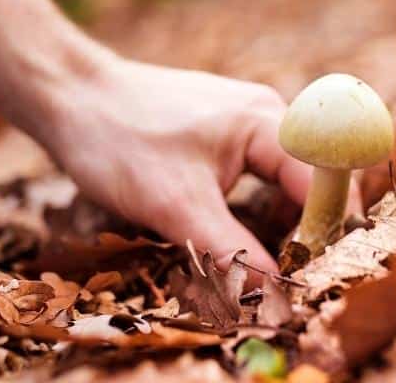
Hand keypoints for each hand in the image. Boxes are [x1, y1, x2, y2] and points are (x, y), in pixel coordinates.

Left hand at [38, 57, 314, 273]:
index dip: (326, 230)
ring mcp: (242, 121)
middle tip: (290, 276)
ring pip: (282, 180)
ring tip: (263, 262)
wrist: (69, 97)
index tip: (313, 275)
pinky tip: (235, 234)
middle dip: (306, 229)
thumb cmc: (119, 141)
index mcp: (265, 122)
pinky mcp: (220, 133)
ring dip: (279, 221)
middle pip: (310, 179)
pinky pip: (258, 173)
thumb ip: (231, 252)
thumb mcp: (176, 207)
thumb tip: (275, 298)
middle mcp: (264, 115)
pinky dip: (255, 207)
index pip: (323, 180)